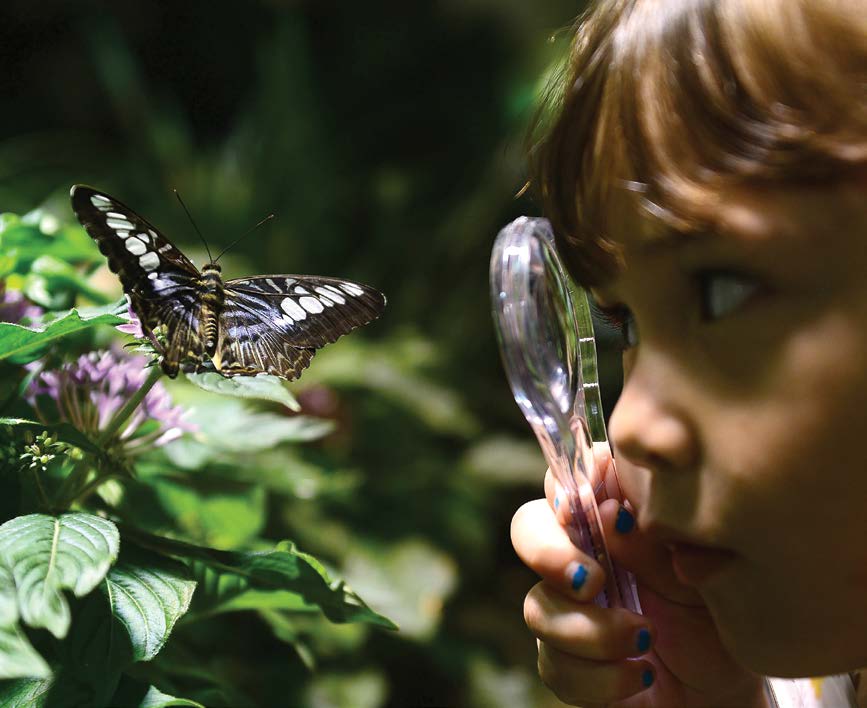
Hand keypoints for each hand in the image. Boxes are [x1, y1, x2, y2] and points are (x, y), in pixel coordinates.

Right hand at [511, 443, 768, 706]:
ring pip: (538, 607)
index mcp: (610, 525)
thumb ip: (654, 544)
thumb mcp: (701, 574)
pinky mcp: (568, 666)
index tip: (579, 500)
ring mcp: (568, 612)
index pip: (567, 484)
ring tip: (644, 640)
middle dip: (549, 551)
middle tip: (592, 580)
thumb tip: (612, 513)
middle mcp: (580, 559)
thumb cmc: (717, 618)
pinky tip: (640, 676)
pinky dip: (601, 677)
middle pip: (528, 529)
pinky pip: (556, 667)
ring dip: (590, 629)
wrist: (727, 693)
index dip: (561, 484)